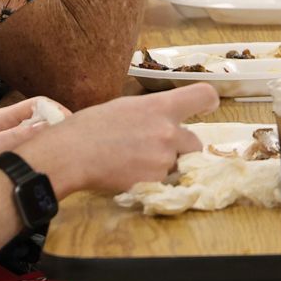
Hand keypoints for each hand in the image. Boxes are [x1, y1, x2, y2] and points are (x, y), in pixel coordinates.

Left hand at [0, 96, 68, 192]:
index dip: (58, 112)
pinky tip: (42, 179)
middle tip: (75, 152)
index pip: (38, 104)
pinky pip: (24, 160)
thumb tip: (51, 124)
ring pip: (33, 143)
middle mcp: (3, 131)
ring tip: (64, 166)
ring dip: (48, 150)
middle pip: (39, 123)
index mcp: (0, 120)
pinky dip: (36, 164)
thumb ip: (17, 138)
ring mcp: (1, 149)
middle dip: (57, 132)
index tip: (73, 131)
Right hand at [18, 83, 213, 194]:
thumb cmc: (90, 126)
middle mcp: (169, 132)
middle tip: (157, 151)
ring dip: (167, 167)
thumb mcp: (124, 108)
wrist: (71, 154)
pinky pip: (163, 183)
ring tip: (137, 164)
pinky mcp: (155, 182)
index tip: (209, 107)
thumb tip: (158, 120)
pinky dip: (151, 182)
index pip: (203, 96)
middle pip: (196, 142)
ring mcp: (164, 159)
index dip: (209, 102)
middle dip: (182, 149)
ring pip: (179, 165)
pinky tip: (129, 176)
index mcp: (160, 107)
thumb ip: (150, 114)